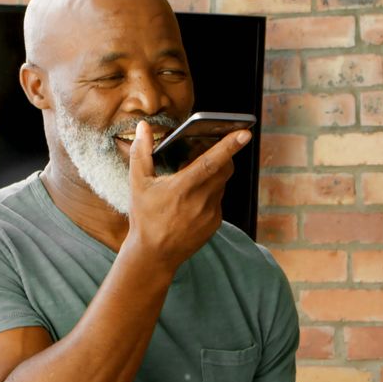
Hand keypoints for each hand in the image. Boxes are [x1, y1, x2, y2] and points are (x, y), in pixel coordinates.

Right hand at [126, 120, 249, 267]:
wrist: (155, 255)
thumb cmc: (145, 217)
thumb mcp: (137, 184)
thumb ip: (141, 152)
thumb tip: (143, 126)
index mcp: (183, 188)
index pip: (212, 162)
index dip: (229, 146)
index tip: (245, 133)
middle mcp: (201, 201)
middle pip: (224, 169)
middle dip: (221, 155)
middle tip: (203, 149)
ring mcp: (211, 213)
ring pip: (221, 183)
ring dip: (212, 174)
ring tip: (191, 174)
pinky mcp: (215, 223)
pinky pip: (218, 200)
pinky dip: (209, 192)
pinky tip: (193, 195)